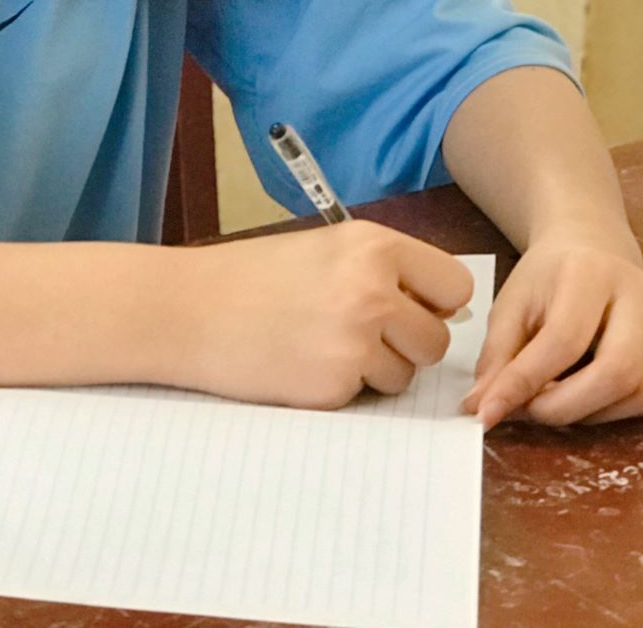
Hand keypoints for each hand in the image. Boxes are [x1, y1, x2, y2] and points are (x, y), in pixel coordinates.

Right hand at [174, 221, 473, 410]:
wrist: (186, 310)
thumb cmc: (252, 276)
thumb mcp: (326, 249)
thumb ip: (385, 270)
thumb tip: (444, 308)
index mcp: (375, 247)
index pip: (455, 286)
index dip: (435, 303)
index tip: (410, 307)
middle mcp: (373, 291)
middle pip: (437, 340)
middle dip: (407, 344)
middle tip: (359, 333)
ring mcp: (354, 341)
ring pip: (406, 375)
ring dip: (377, 370)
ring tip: (324, 346)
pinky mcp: (333, 386)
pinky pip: (365, 396)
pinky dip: (342, 388)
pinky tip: (302, 364)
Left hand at [462, 229, 642, 427]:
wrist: (593, 252)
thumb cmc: (548, 280)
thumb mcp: (511, 307)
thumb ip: (497, 359)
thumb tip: (481, 410)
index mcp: (591, 272)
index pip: (563, 340)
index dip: (524, 384)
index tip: (489, 413)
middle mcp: (642, 293)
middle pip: (618, 372)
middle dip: (567, 408)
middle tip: (531, 412)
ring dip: (593, 414)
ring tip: (559, 400)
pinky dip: (624, 412)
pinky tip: (594, 396)